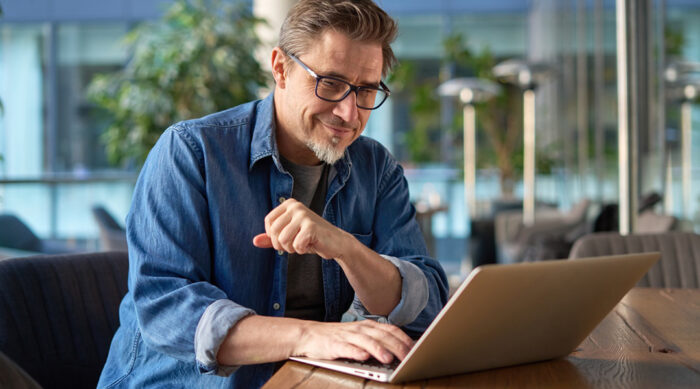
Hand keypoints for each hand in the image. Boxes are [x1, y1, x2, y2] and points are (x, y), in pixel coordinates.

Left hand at [252, 198, 351, 259]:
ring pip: (283, 240)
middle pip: (274, 232)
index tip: (287, 238)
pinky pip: (296, 245)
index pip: (268, 222)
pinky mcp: (311, 226)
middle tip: (296, 243)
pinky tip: (312, 244)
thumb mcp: (289, 236)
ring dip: (292, 248)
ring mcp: (303, 215)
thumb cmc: (311, 238)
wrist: (336, 243)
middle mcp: (295, 206)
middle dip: (283, 245)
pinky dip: (302, 250)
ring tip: (304, 243)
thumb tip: (254, 241)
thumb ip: (271, 238)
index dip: (274, 236)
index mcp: (289, 204)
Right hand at [293, 320, 413, 363]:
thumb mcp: (359, 335)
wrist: (309, 334)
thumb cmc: (337, 337)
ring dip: (378, 350)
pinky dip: (356, 352)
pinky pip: (347, 348)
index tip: (416, 349)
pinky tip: (363, 356)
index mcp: (368, 326)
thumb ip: (376, 340)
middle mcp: (360, 329)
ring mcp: (347, 336)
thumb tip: (397, 350)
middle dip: (397, 347)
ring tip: (388, 359)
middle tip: (408, 357)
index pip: (390, 330)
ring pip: (366, 342)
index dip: (404, 339)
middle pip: (382, 336)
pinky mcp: (334, 345)